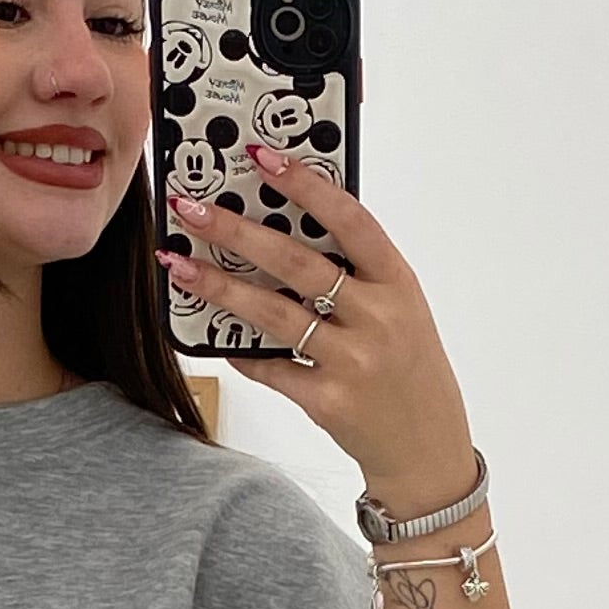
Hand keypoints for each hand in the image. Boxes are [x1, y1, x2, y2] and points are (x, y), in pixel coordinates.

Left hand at [160, 143, 478, 518]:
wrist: (428, 451)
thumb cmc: (410, 372)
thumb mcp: (402, 311)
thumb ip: (357, 275)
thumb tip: (284, 232)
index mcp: (398, 283)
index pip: (349, 220)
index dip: (304, 185)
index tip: (261, 158)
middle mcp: (378, 318)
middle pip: (297, 264)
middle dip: (237, 231)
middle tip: (192, 210)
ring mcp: (353, 363)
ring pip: (274, 315)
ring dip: (220, 287)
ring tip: (180, 266)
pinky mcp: (329, 403)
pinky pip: (271, 369)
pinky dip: (241, 352)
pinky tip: (215, 337)